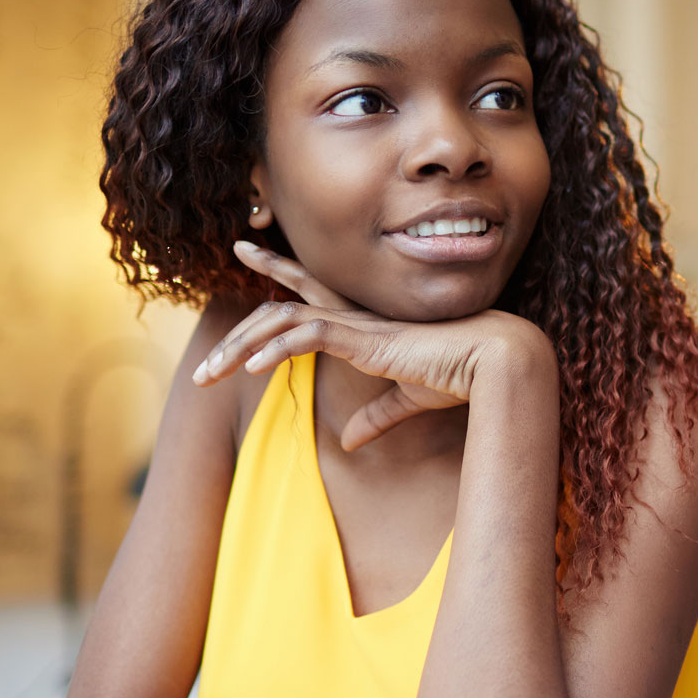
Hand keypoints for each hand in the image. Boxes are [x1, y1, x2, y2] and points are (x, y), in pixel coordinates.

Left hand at [192, 242, 554, 449]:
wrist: (493, 364)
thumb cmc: (460, 377)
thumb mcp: (407, 401)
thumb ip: (376, 418)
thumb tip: (351, 444)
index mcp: (364, 324)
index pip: (310, 290)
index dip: (277, 272)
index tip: (248, 252)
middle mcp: (354, 316)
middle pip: (280, 309)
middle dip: (238, 329)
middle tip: (204, 358)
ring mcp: (356, 323)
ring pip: (280, 323)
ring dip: (239, 349)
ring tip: (208, 376)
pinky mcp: (363, 337)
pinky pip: (305, 336)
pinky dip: (273, 350)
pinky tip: (247, 371)